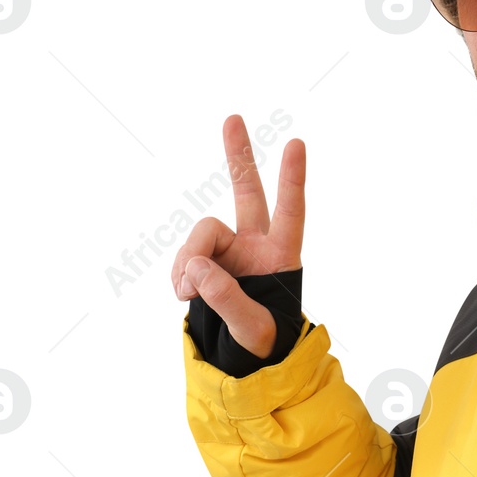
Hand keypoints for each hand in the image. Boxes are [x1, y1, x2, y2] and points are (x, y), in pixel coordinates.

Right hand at [172, 114, 304, 358]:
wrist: (244, 358)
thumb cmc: (264, 342)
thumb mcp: (254, 328)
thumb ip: (228, 300)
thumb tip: (197, 267)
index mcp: (281, 255)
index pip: (291, 212)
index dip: (292, 179)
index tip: (297, 143)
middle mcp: (255, 244)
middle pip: (247, 193)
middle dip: (238, 157)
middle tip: (233, 118)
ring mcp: (227, 250)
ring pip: (201, 235)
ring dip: (190, 260)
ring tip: (187, 293)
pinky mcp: (203, 261)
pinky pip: (185, 256)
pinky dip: (179, 273)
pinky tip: (184, 292)